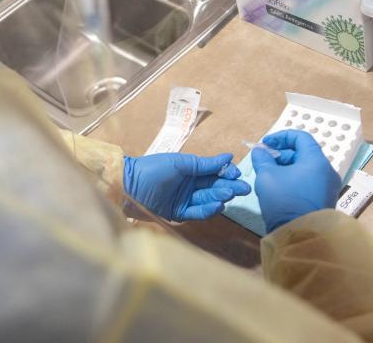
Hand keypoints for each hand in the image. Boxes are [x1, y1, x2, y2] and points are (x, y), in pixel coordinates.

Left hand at [122, 153, 250, 221]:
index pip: (213, 172)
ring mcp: (184, 200)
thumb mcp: (180, 163)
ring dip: (219, 196)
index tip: (237, 173)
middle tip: (244, 188)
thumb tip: (229, 157)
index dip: (226, 173)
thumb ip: (204, 164)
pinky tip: (217, 204)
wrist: (128, 187)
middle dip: (229, 186)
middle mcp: (189, 185)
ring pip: (207, 199)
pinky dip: (207, 209)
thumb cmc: (153, 169)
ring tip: (228, 194)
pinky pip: (197, 213)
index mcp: (189, 170)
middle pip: (213, 186)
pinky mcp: (178, 214)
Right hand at [251, 130, 341, 232]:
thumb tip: (260, 150)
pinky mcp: (325, 200)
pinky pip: (309, 181)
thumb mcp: (266, 176)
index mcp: (316, 160)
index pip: (301, 137)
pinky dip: (294, 179)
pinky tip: (279, 188)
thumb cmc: (284, 199)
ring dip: (286, 167)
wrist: (301, 235)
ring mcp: (328, 187)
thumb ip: (262, 159)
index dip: (281, 136)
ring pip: (306, 168)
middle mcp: (327, 171)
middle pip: (303, 153)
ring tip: (269, 176)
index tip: (265, 144)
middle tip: (264, 161)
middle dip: (282, 154)